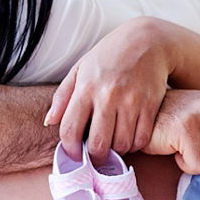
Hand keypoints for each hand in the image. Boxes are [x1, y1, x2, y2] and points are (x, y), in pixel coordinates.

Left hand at [43, 17, 172, 162]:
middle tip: (96, 157)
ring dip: (117, 151)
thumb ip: (63, 96)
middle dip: (96, 157)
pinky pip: (141, 139)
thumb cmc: (109, 56)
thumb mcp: (80, 69)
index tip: (75, 156)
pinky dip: (135, 145)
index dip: (70, 150)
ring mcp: (131, 101)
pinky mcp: (150, 105)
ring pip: (122, 145)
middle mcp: (108, 96)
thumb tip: (49, 122)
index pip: (70, 130)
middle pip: (98, 144)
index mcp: (86, 88)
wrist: (147, 41)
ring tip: (114, 145)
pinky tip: (130, 138)